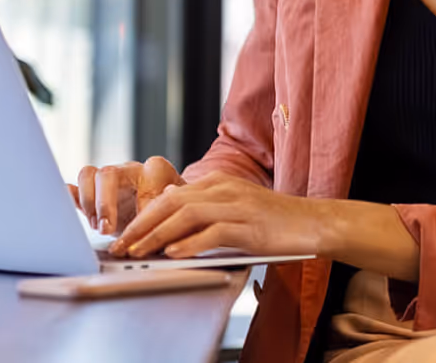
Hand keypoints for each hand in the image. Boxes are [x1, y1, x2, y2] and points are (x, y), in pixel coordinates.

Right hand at [70, 156, 184, 234]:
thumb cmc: (172, 213)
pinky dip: (70, 198)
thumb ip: (169, 205)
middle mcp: (129, 170)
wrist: (160, 217)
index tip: (140, 227)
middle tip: (106, 229)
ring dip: (88, 203)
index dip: (142, 201)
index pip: (147, 173)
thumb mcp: (176, 211)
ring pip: (88, 175)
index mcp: (155, 170)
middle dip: (104, 203)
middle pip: (107, 173)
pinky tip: (72, 214)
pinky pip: (73, 188)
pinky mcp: (91, 192)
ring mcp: (108, 180)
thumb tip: (165, 195)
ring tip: (97, 227)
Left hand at [109, 174, 326, 259]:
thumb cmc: (274, 220)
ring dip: (158, 235)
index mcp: (218, 182)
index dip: (142, 216)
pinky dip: (190, 243)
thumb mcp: (234, 205)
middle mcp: (225, 188)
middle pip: (172, 202)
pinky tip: (174, 254)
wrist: (314, 222)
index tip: (123, 237)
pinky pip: (213, 232)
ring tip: (140, 252)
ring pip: (187, 214)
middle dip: (142, 225)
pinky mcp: (251, 225)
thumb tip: (167, 200)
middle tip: (121, 247)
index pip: (169, 195)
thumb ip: (203, 203)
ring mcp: (238, 205)